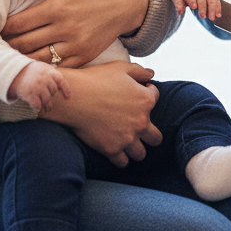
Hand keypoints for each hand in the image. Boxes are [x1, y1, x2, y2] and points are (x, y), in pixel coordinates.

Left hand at [3, 0, 147, 67]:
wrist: (125, 4)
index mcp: (58, 7)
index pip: (20, 23)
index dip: (3, 27)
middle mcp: (66, 28)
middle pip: (24, 44)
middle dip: (6, 45)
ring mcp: (75, 46)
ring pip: (38, 59)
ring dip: (20, 59)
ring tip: (8, 56)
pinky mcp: (84, 57)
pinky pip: (56, 68)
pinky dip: (41, 68)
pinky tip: (32, 64)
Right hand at [8, 59, 71, 111]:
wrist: (12, 72)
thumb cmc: (28, 70)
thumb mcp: (41, 67)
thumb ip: (50, 73)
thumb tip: (60, 83)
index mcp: (48, 71)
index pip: (61, 80)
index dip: (66, 89)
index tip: (68, 97)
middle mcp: (44, 79)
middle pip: (53, 91)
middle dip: (51, 95)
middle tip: (49, 99)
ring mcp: (37, 87)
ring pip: (47, 100)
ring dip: (47, 105)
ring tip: (47, 107)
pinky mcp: (29, 94)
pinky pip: (37, 105)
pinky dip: (37, 107)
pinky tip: (36, 107)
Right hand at [44, 60, 162, 166]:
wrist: (74, 98)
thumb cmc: (96, 79)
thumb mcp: (121, 68)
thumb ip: (139, 71)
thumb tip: (151, 74)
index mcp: (145, 100)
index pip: (155, 98)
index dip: (147, 93)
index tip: (137, 94)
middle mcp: (141, 122)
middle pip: (156, 138)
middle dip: (151, 133)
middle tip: (140, 129)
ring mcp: (127, 138)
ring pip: (141, 153)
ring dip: (137, 149)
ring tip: (129, 144)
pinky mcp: (111, 150)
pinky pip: (123, 162)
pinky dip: (121, 158)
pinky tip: (117, 151)